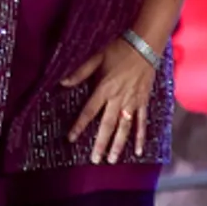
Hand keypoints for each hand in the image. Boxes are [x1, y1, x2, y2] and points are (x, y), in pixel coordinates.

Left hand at [61, 37, 155, 162]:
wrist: (145, 45)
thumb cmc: (119, 50)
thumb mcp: (96, 57)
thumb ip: (80, 72)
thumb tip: (62, 82)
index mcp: (104, 88)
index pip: (89, 111)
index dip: (79, 125)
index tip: (71, 139)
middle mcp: (118, 99)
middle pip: (107, 124)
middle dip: (101, 143)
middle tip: (95, 160)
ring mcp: (132, 102)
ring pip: (124, 128)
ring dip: (118, 145)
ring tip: (112, 160)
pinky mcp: (143, 101)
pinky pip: (142, 122)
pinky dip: (140, 136)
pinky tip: (138, 151)